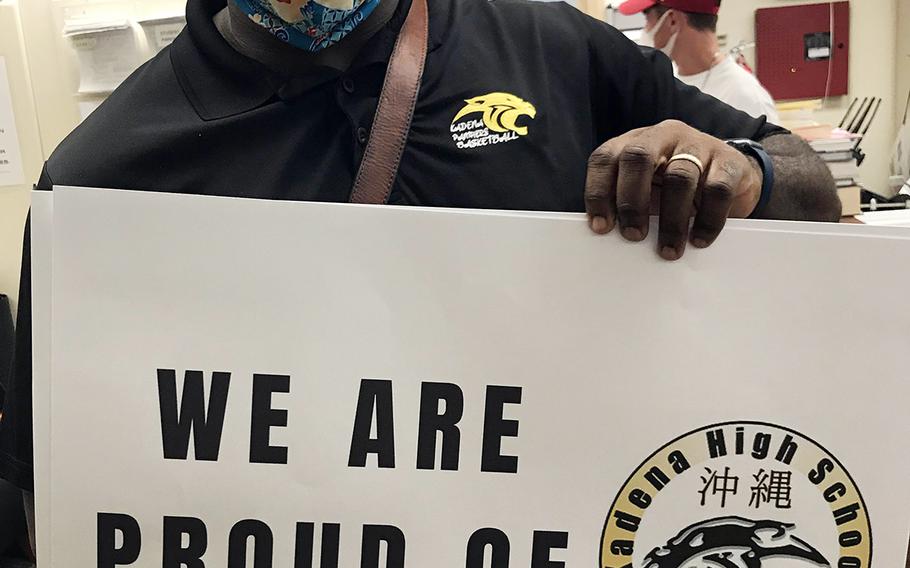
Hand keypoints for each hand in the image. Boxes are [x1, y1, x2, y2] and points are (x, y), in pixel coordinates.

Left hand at [584, 119, 761, 259]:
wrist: (731, 175)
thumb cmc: (675, 187)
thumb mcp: (647, 189)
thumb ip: (626, 203)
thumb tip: (608, 235)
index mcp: (634, 142)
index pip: (606, 158)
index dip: (598, 191)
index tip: (601, 227)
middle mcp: (663, 136)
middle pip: (638, 157)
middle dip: (632, 200)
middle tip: (633, 236)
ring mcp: (697, 144)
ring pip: (679, 177)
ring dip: (671, 221)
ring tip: (668, 250)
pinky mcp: (729, 161)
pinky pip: (717, 190)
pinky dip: (707, 221)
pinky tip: (699, 240)